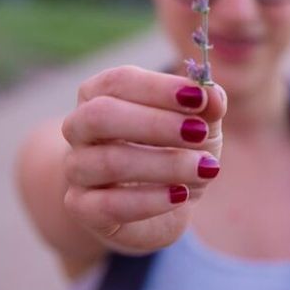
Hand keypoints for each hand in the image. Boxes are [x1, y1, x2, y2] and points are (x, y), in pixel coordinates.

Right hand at [60, 65, 226, 253]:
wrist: (158, 208)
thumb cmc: (174, 150)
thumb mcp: (199, 125)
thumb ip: (207, 106)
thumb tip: (213, 95)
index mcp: (100, 94)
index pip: (120, 81)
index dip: (158, 88)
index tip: (199, 97)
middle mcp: (79, 128)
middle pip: (100, 116)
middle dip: (155, 123)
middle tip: (199, 133)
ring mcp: (75, 169)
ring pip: (109, 161)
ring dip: (164, 164)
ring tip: (205, 168)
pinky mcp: (82, 208)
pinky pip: (108, 205)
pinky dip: (149, 200)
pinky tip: (180, 196)